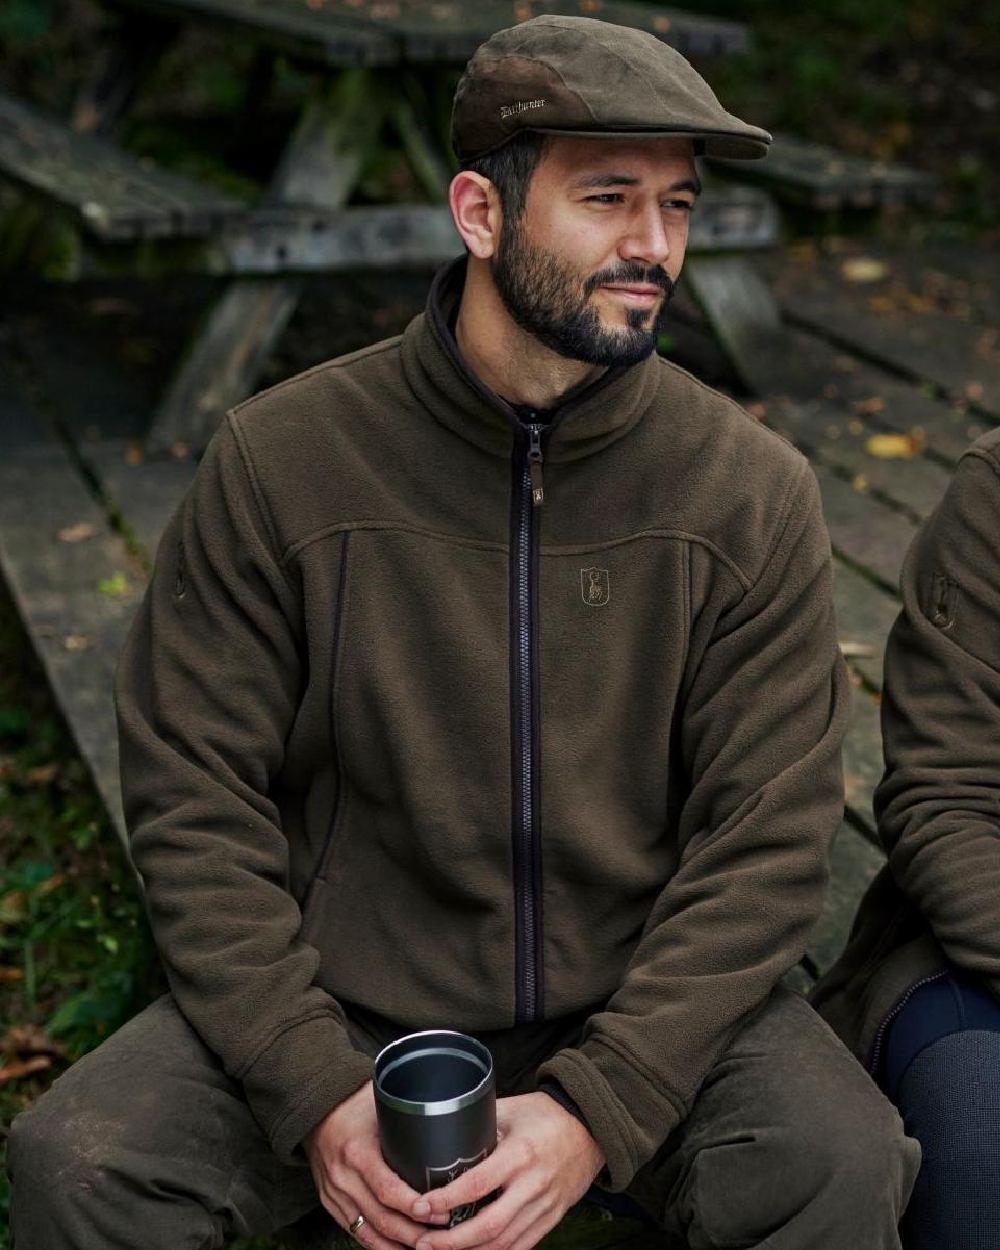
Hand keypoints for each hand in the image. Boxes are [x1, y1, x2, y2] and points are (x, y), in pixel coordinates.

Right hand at [304, 1081, 449, 1249]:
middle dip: (414, 1232)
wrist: (316, 1112)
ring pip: (370, 1232)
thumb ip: (406, 1120)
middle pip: (382, 1218)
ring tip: (426, 1246)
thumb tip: (444, 1116)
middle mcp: (344, 1178)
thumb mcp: (379, 1107)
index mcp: (356, 1151)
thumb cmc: (353, 1105)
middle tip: (443, 1236)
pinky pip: (357, 1232)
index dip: (413, 1206)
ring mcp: (335, 1195)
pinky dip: (379, 1245)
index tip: (439, 1212)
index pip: (387, 1189)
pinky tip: (399, 1248)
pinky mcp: (332, 1205)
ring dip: (399, 1244)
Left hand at [408, 1092, 605, 1249]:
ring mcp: (545, 1206)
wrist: (591, 1129)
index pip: (477, 1184)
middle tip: (423, 1243)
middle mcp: (533, 1185)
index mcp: (520, 1154)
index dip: (447, 1199)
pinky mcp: (552, 1218)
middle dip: (453, 1241)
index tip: (421, 1206)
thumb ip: (481, 1124)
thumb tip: (447, 1133)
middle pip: (490, 1225)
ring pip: (504, 1242)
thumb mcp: (513, 1109)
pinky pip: (522, 1245)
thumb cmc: (547, 1115)